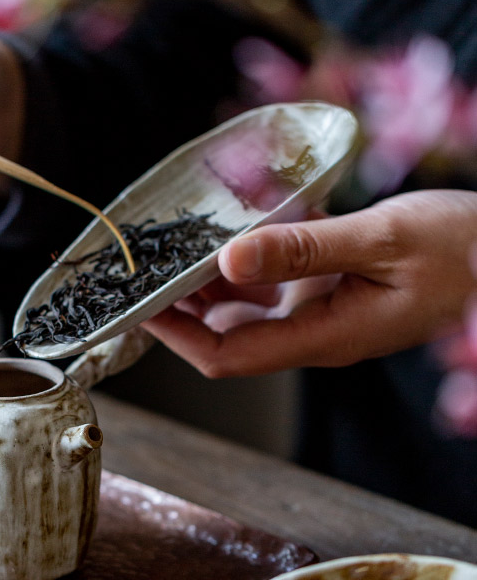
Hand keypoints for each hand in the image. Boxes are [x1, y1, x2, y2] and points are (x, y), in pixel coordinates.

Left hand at [143, 190, 476, 376]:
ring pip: (249, 308)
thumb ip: (303, 250)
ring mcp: (327, 314)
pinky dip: (251, 257)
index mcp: (326, 337)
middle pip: (228, 336)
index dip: (174, 335)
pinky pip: (278, 283)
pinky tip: (240, 222)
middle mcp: (318, 335)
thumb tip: (229, 260)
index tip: (136, 303)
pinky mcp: (337, 291)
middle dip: (183, 305)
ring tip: (180, 238)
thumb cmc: (462, 249)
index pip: (226, 357)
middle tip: (149, 260)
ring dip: (212, 278)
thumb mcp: (380, 240)